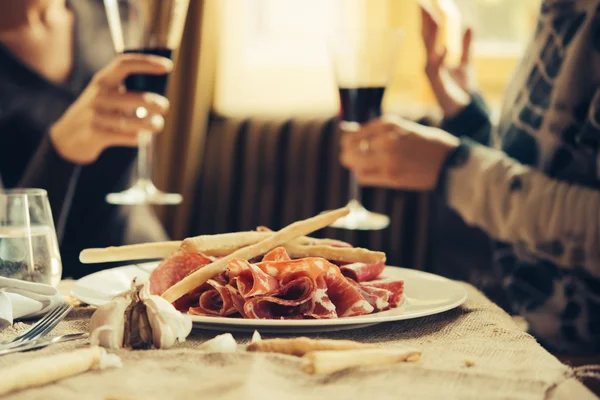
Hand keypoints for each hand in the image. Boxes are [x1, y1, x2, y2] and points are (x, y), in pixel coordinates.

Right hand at [49, 54, 172, 164]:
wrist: (66, 137)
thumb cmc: (96, 113)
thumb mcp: (105, 95)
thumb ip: (126, 90)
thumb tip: (158, 97)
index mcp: (102, 80)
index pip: (124, 64)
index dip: (147, 63)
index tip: (168, 66)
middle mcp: (99, 96)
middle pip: (137, 98)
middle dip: (156, 104)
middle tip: (164, 106)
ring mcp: (96, 116)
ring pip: (134, 121)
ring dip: (152, 124)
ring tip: (158, 124)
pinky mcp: (96, 134)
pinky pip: (127, 136)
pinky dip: (138, 138)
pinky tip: (140, 137)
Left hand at [340, 116, 458, 190]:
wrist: (449, 162)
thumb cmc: (426, 143)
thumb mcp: (402, 128)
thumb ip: (374, 130)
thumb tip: (345, 129)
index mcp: (388, 124)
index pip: (353, 133)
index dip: (348, 141)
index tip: (351, 145)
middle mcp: (385, 139)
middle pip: (349, 148)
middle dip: (348, 153)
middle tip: (352, 157)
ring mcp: (387, 159)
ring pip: (354, 164)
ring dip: (354, 165)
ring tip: (363, 165)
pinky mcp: (390, 176)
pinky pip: (363, 177)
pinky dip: (363, 175)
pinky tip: (372, 173)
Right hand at [420, 2, 473, 117]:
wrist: (463, 107)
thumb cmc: (461, 87)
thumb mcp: (466, 61)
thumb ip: (466, 44)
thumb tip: (469, 25)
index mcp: (436, 56)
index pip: (430, 34)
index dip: (428, 18)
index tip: (426, 3)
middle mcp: (430, 62)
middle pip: (425, 37)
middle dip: (424, 20)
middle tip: (422, 3)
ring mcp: (431, 72)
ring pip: (428, 49)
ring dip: (428, 34)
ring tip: (430, 17)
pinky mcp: (437, 83)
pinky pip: (437, 68)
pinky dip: (440, 58)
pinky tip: (443, 48)